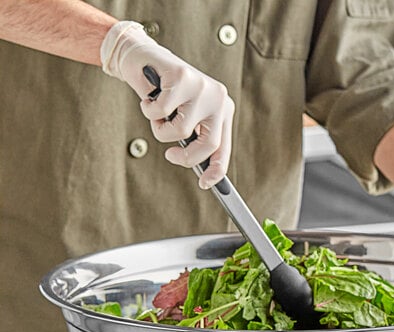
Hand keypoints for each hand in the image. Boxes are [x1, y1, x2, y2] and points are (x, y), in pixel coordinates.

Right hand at [100, 21, 233, 187]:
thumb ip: (195, 140)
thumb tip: (202, 173)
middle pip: (206, 145)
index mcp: (223, 111)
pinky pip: (161, 111)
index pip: (223, 148)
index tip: (204, 184)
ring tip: (157, 112)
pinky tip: (150, 96)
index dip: (215, 170)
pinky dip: (149, 110)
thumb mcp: (185, 120)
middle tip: (170, 154)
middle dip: (184, 157)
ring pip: (180, 130)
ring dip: (160, 128)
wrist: (143, 59)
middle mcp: (218, 98)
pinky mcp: (182, 77)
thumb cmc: (164, 95)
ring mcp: (202, 86)